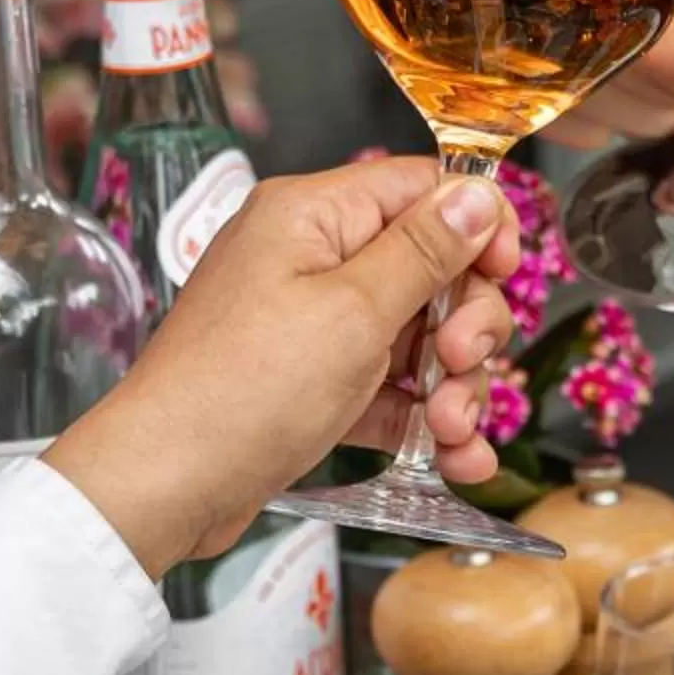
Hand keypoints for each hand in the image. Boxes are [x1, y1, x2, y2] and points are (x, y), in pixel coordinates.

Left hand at [48, 158, 519, 574]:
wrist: (166, 486)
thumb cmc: (240, 391)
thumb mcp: (352, 313)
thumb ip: (424, 251)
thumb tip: (477, 195)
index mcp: (311, 215)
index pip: (420, 188)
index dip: (477, 226)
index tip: (506, 272)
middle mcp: (311, 260)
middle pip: (432, 268)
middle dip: (467, 324)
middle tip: (459, 363)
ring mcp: (312, 324)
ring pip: (419, 338)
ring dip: (454, 387)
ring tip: (453, 433)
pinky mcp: (314, 384)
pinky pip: (391, 389)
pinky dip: (425, 421)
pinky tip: (457, 460)